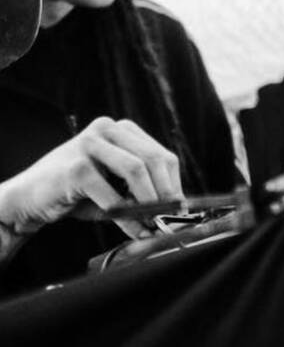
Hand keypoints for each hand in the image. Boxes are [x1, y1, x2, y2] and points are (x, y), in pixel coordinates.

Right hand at [0, 117, 183, 241]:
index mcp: (122, 129)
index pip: (162, 154)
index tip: (181, 208)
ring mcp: (90, 144)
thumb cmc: (77, 193)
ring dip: (149, 201)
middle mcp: (107, 128)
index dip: (174, 183)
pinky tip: (134, 229)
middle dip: (166, 192)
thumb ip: (142, 192)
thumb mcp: (115, 188)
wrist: (28, 198)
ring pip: (136, 169)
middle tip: (171, 218)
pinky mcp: (76, 166)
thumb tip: (175, 210)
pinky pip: (111, 195)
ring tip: (154, 222)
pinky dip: (126, 216)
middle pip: (153, 158)